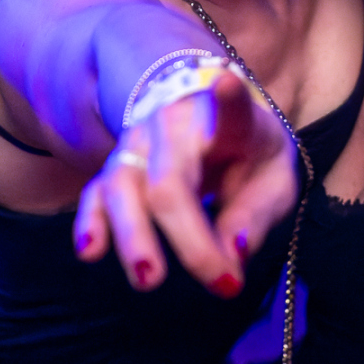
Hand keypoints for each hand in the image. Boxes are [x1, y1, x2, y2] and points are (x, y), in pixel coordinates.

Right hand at [75, 71, 297, 295]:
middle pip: (170, 177)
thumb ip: (256, 212)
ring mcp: (137, 144)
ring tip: (149, 279)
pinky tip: (90, 251)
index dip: (228, 97)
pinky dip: (90, 221)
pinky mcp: (116, 166)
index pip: (229, 107)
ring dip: (133, 235)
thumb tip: (233, 254)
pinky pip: (96, 192)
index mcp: (226, 119)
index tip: (224, 84)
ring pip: (123, 185)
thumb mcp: (273, 175)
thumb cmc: (245, 152)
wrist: (202, 115)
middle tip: (216, 279)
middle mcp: (173, 125)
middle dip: (188, 233)